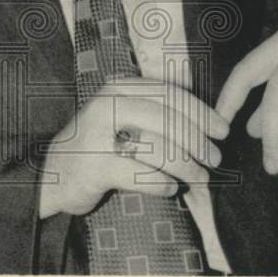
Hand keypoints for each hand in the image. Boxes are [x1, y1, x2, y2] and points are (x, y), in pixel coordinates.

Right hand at [38, 78, 229, 217]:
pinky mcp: (94, 166)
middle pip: (168, 120)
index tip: (223, 130)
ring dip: (187, 167)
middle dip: (199, 142)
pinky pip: (141, 175)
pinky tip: (170, 189)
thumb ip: (158, 112)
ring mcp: (98, 134)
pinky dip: (162, 184)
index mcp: (119, 86)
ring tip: (199, 178)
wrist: (54, 173)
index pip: (170, 94)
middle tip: (215, 159)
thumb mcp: (125, 115)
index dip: (201, 112)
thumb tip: (211, 122)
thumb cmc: (101, 144)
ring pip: (159, 148)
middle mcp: (107, 104)